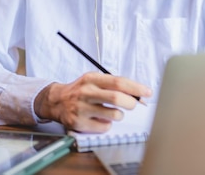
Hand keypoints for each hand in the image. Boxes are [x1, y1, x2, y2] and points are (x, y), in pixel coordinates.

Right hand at [34, 72, 151, 132]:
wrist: (56, 101)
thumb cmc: (82, 90)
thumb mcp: (95, 80)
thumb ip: (115, 85)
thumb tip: (139, 96)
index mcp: (92, 79)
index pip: (118, 82)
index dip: (136, 88)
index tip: (148, 92)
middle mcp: (85, 93)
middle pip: (117, 98)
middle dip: (131, 103)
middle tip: (134, 105)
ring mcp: (81, 109)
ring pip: (113, 115)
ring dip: (120, 115)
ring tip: (115, 112)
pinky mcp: (78, 123)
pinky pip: (104, 127)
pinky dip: (108, 124)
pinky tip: (102, 119)